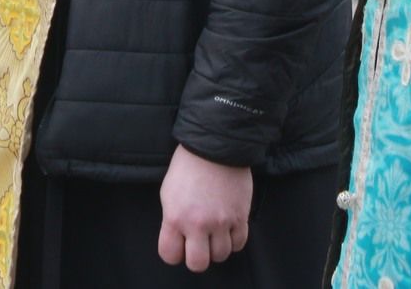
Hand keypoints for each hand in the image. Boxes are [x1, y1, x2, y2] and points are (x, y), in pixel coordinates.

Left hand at [157, 146, 250, 271]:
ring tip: (214, 232)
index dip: (174, 253)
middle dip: (197, 257)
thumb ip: (173, 219)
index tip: (178, 245)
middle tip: (198, 244)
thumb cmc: (188, 166)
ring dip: (216, 247)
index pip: (170, 255)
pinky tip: (228, 229)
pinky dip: (233, 240)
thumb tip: (179, 237)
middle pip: (198, 264)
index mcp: (175, 217)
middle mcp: (198, 224)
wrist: (215, 146)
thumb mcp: (169, 193)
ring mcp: (222, 221)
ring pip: (221, 255)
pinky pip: (239, 243)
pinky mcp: (241, 216)